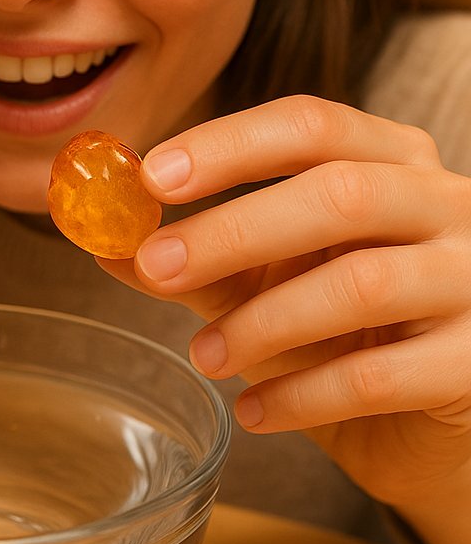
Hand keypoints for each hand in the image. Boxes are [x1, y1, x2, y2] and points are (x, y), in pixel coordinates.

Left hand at [101, 96, 470, 543]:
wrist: (433, 418)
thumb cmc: (344, 328)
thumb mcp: (267, 280)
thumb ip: (199, 259)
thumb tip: (106, 243)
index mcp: (390, 160)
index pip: (309, 124)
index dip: (226, 145)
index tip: (150, 176)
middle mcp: (445, 204)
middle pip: (339, 194)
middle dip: (233, 231)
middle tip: (155, 266)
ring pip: (363, 283)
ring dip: (262, 322)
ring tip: (203, 356)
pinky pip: (384, 376)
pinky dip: (303, 396)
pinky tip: (253, 411)